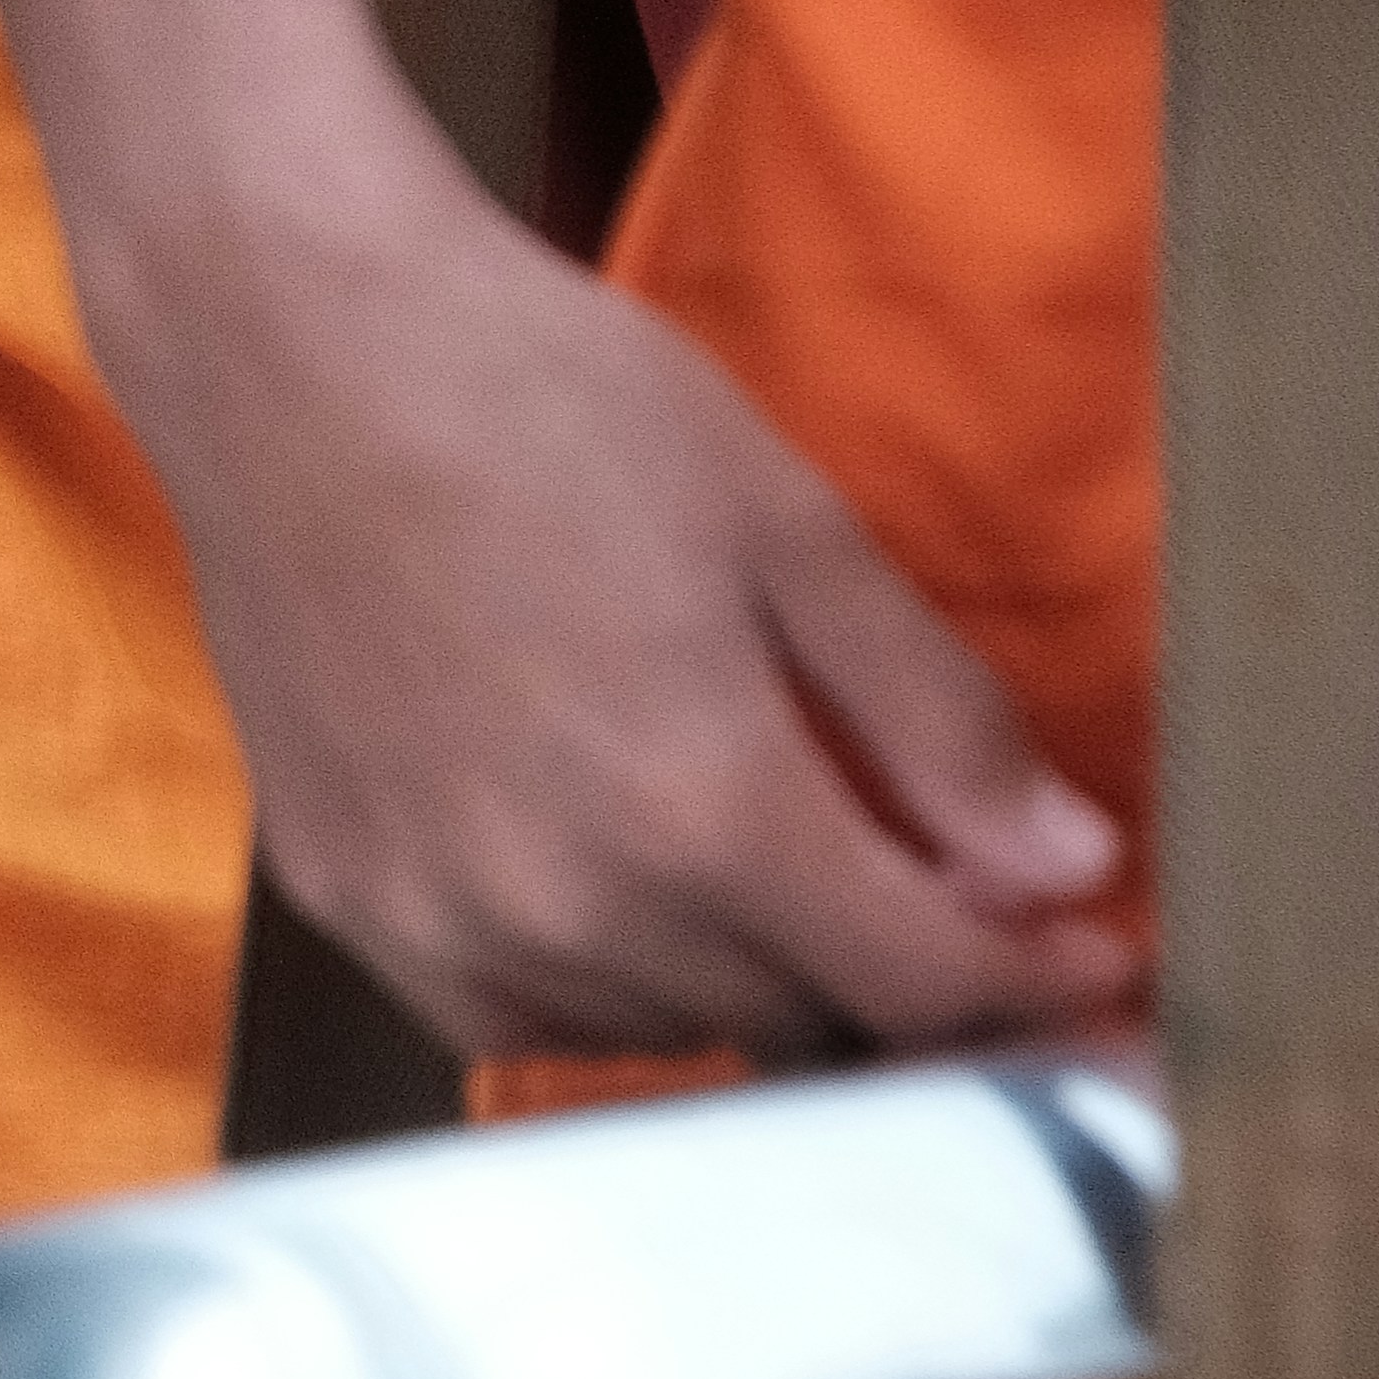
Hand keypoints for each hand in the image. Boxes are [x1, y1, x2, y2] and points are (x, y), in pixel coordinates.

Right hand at [90, 165, 1142, 1064]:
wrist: (288, 343)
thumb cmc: (540, 398)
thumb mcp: (787, 526)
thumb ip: (933, 717)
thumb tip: (1065, 868)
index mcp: (700, 810)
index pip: (919, 989)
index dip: (1033, 988)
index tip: (1090, 957)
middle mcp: (564, 904)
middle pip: (800, 1028)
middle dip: (901, 976)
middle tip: (952, 895)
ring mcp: (437, 914)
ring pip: (660, 1034)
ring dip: (753, 982)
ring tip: (782, 871)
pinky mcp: (345, 897)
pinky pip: (511, 1015)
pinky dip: (600, 984)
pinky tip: (624, 886)